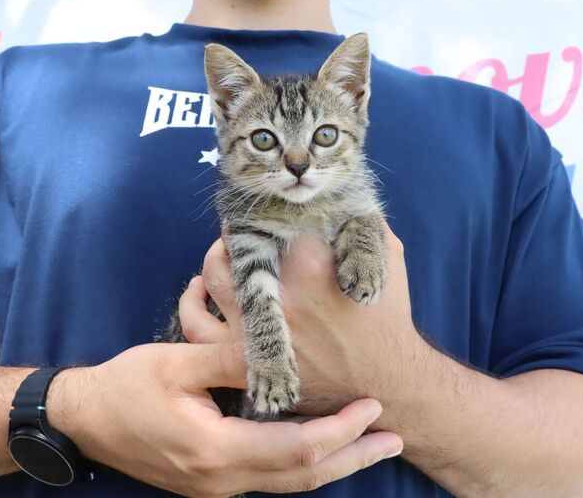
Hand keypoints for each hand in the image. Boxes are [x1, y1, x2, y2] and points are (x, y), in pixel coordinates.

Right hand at [47, 342, 402, 496]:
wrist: (83, 421)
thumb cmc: (125, 387)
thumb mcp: (175, 363)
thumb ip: (229, 358)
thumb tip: (278, 347)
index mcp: (215, 451)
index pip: (296, 449)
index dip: (340, 430)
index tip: (373, 407)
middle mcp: (221, 480)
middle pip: (302, 477)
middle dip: (352, 457)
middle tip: (395, 438)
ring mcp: (216, 487)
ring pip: (289, 482)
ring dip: (333, 462)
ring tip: (371, 444)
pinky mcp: (211, 480)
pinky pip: (270, 476)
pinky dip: (303, 463)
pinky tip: (322, 445)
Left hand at [183, 223, 426, 418]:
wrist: (388, 383)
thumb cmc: (390, 319)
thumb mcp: (387, 256)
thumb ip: (361, 222)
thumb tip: (343, 198)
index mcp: (310, 257)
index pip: (270, 214)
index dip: (267, 209)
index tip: (268, 210)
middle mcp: (276, 289)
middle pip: (235, 242)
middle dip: (238, 233)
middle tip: (241, 230)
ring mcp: (254, 324)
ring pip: (212, 277)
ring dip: (214, 261)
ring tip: (221, 256)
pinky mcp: (242, 359)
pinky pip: (198, 327)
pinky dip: (193, 305)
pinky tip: (199, 293)